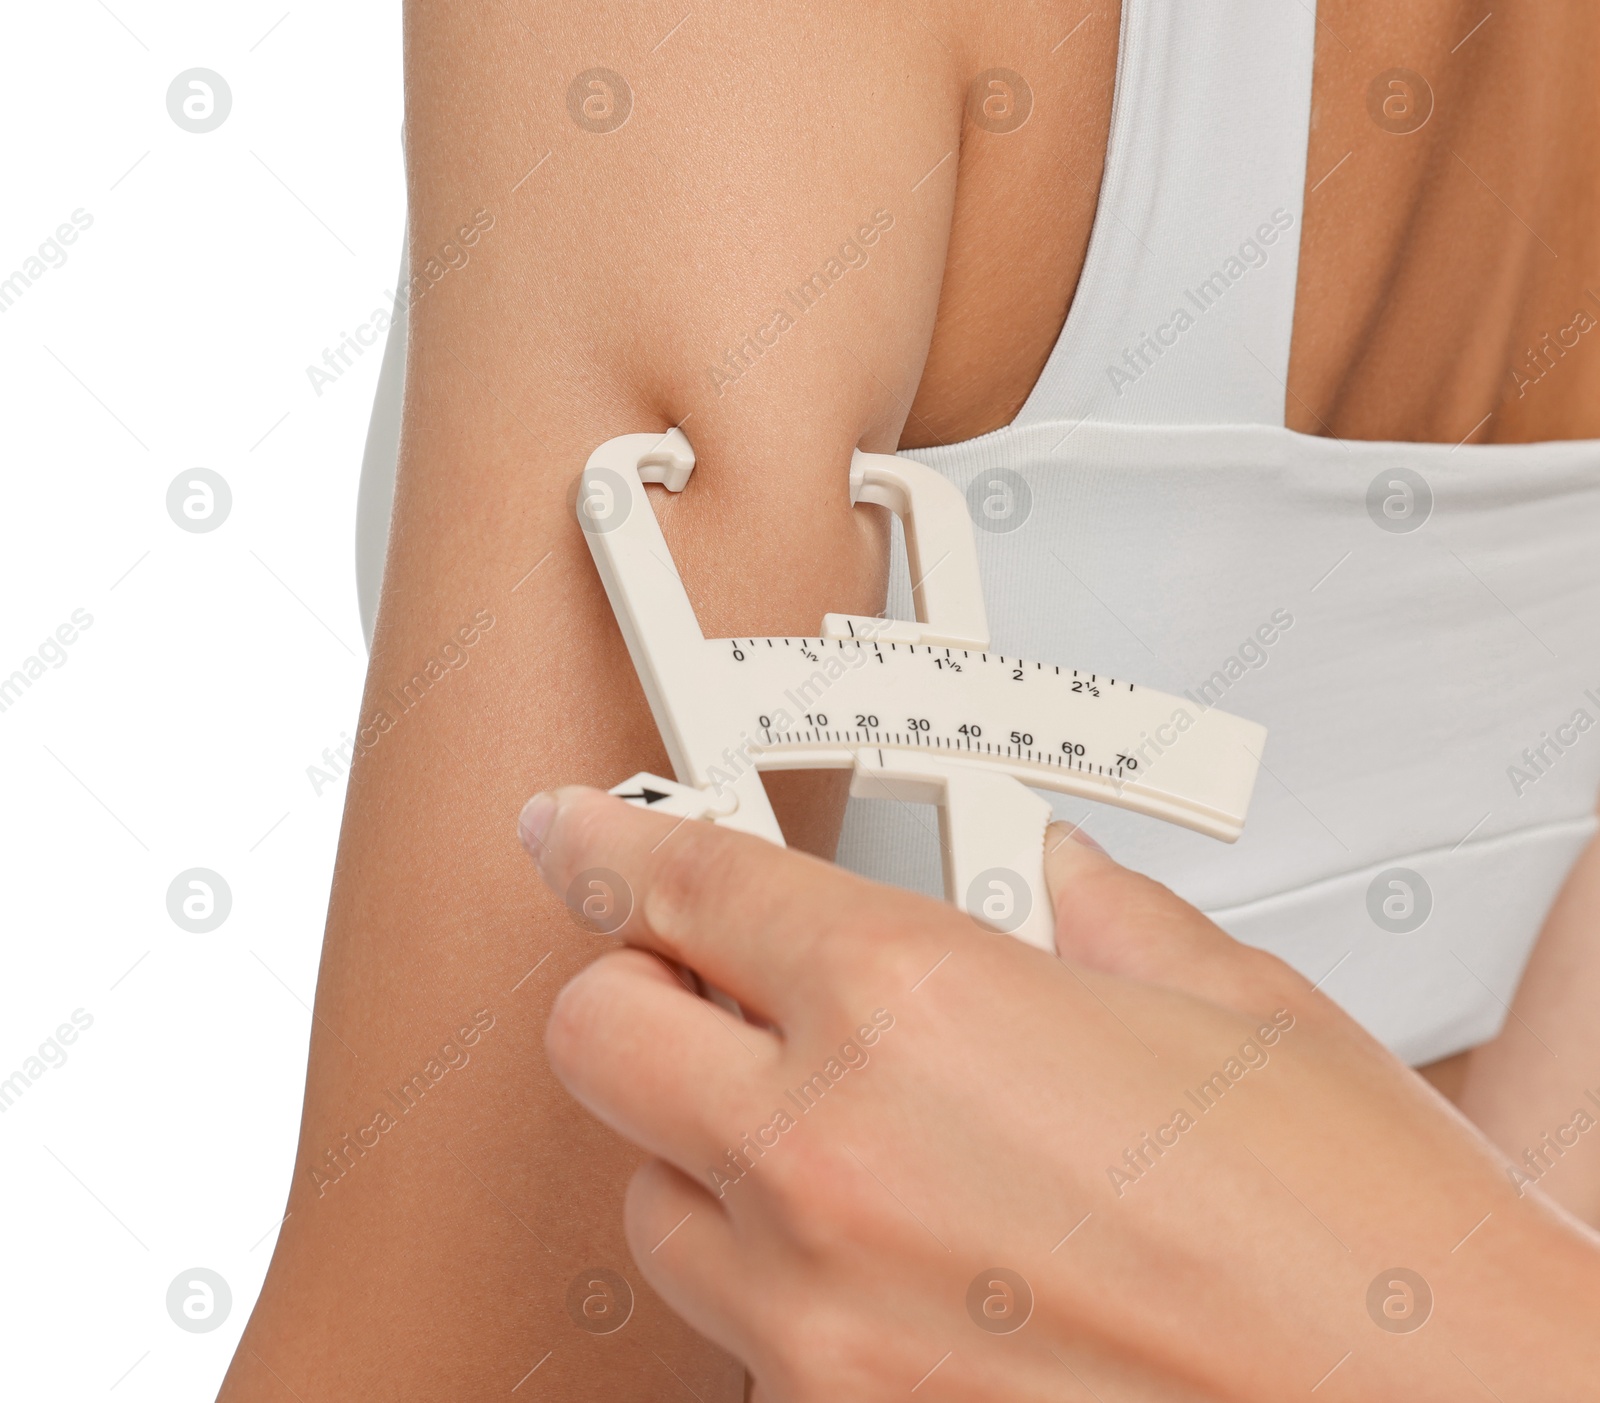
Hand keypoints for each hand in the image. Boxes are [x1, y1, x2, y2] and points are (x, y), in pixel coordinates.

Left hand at [520, 787, 1599, 1401]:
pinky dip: (784, 1276)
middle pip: (599, 1034)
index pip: (683, 881)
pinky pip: (738, 1329)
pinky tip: (903, 1256)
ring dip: (714, 1146)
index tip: (571, 832)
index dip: (608, 840)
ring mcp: (817, 1323)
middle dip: (640, 988)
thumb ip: (1109, 918)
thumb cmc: (1376, 1263)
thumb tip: (1057, 877)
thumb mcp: (1243, 1015)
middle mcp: (833, 1166)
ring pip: (653, 1197)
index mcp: (919, 1006)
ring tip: (845, 1131)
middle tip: (720, 975)